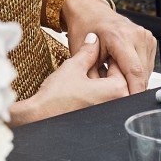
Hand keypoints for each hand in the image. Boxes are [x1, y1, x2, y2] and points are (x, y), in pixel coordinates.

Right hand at [11, 33, 128, 124]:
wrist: (41, 119)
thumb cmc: (56, 97)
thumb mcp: (73, 67)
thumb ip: (88, 51)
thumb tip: (94, 39)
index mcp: (117, 91)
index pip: (119, 65)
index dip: (105, 55)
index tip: (95, 51)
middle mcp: (117, 105)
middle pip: (117, 79)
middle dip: (103, 69)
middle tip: (86, 65)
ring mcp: (109, 114)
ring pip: (109, 91)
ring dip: (99, 82)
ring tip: (81, 78)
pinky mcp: (100, 120)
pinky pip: (103, 102)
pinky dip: (95, 94)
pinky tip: (80, 90)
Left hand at [62, 0, 156, 92]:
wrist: (90, 11)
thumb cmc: (84, 29)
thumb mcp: (82, 54)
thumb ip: (94, 78)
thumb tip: (105, 99)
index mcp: (120, 36)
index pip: (134, 71)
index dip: (133, 91)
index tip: (128, 105)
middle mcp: (136, 34)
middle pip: (142, 73)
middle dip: (132, 88)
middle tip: (116, 95)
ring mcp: (145, 35)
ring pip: (147, 70)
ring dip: (135, 80)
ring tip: (117, 77)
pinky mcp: (149, 39)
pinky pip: (147, 64)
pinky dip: (138, 72)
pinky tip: (124, 69)